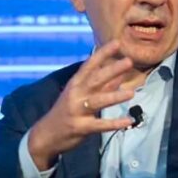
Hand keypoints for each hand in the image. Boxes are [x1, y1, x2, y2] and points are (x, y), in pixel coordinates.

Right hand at [27, 41, 135, 169]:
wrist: (46, 135)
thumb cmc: (66, 111)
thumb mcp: (81, 95)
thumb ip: (102, 85)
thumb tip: (121, 73)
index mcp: (75, 84)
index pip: (90, 65)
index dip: (103, 53)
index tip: (117, 43)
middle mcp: (75, 95)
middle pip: (95, 80)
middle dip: (112, 70)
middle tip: (128, 61)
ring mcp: (77, 111)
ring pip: (98, 101)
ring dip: (114, 96)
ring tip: (131, 93)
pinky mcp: (80, 127)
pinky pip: (100, 125)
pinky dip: (114, 123)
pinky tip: (128, 120)